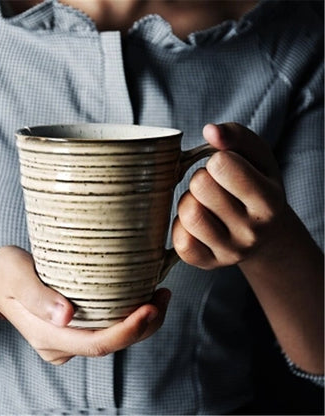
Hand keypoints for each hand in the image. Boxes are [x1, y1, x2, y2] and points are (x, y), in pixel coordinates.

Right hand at [0, 246, 170, 364]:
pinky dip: (127, 317)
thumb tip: (66, 316)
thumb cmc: (5, 272)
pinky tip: (140, 297)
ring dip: (140, 323)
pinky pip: (105, 330)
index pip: (96, 344)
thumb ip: (37, 295)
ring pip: (112, 340)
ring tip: (160, 294)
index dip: (128, 331)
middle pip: (111, 345)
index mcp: (47, 335)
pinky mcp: (72, 330)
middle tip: (164, 296)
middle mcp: (59, 344)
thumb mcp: (15, 275)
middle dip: (144, 326)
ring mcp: (66, 340)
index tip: (151, 307)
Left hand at [173, 122, 286, 268]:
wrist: (264, 233)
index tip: (225, 168)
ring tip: (204, 203)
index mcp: (268, 201)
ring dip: (188, 201)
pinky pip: (181, 241)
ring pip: (188, 214)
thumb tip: (210, 130)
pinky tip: (196, 222)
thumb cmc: (256, 186)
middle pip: (201, 187)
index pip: (221, 165)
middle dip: (201, 178)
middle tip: (213, 185)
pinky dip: (181, 226)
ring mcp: (230, 252)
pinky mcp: (208, 263)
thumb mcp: (257, 157)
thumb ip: (236, 136)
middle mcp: (252, 232)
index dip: (217, 160)